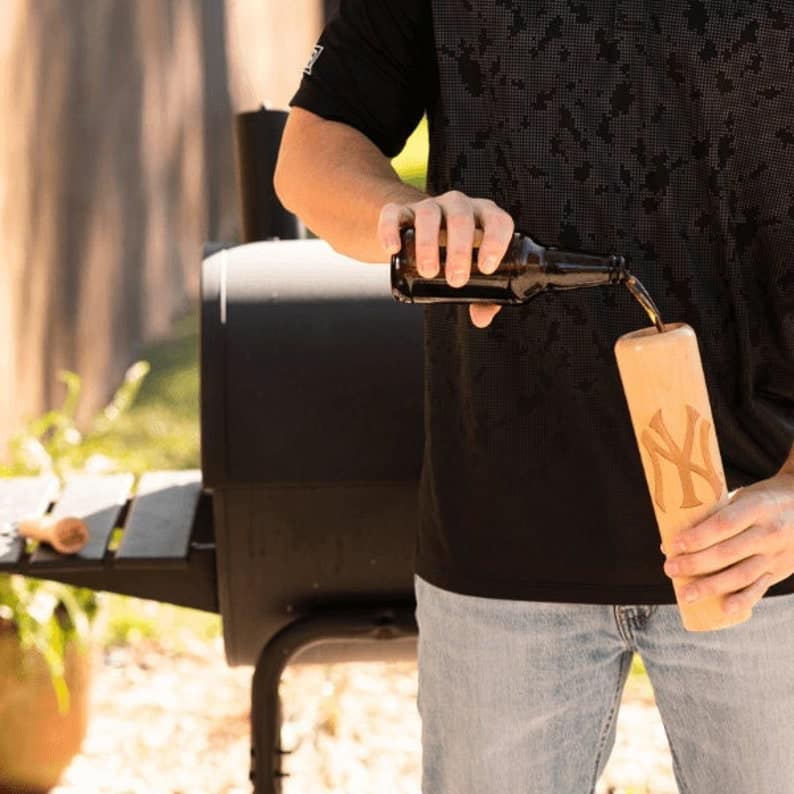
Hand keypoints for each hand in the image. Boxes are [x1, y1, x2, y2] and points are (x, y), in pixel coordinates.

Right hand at [377, 190, 513, 327]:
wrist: (420, 232)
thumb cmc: (456, 254)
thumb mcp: (472, 270)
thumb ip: (483, 297)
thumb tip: (481, 319)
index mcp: (484, 217)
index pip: (497, 221)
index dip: (495, 242)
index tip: (486, 269)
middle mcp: (458, 205)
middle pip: (461, 218)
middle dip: (460, 250)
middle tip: (456, 281)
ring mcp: (428, 206)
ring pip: (429, 214)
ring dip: (428, 244)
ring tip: (428, 273)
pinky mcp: (401, 210)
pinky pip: (393, 213)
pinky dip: (391, 229)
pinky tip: (393, 250)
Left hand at [662, 471, 793, 615]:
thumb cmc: (762, 500)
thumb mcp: (742, 497)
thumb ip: (711, 516)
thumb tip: (668, 542)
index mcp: (757, 508)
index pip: (723, 525)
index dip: (698, 537)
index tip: (674, 544)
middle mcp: (769, 532)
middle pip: (728, 553)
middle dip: (696, 564)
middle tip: (670, 569)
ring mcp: (776, 554)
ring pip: (742, 575)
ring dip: (711, 587)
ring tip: (685, 594)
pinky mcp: (779, 571)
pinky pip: (760, 588)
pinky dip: (743, 600)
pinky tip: (725, 609)